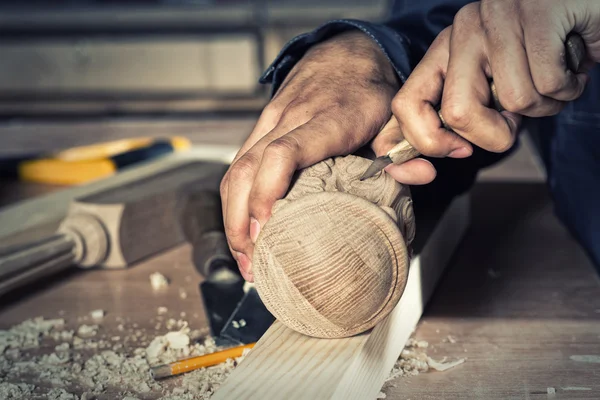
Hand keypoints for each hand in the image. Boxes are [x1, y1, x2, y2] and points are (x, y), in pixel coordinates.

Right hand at [220, 31, 435, 280]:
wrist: (344, 53)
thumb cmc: (368, 89)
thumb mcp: (394, 116)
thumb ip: (402, 149)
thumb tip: (420, 175)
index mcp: (326, 120)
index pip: (283, 153)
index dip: (268, 193)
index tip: (269, 229)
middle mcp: (289, 119)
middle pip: (246, 169)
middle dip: (240, 222)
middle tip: (253, 263)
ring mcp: (270, 122)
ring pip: (234, 170)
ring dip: (233, 217)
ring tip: (245, 256)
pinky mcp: (260, 128)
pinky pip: (237, 166)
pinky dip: (235, 201)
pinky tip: (243, 227)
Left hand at [391, 0, 599, 178]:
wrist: (585, 7)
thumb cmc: (538, 55)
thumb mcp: (489, 85)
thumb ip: (460, 114)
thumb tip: (433, 154)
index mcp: (443, 51)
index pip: (406, 105)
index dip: (428, 142)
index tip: (461, 150)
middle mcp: (463, 31)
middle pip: (456, 113)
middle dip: (493, 135)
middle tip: (515, 122)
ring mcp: (498, 20)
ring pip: (514, 100)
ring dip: (544, 108)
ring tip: (553, 84)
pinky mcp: (538, 14)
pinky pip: (548, 83)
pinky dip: (567, 90)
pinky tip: (571, 71)